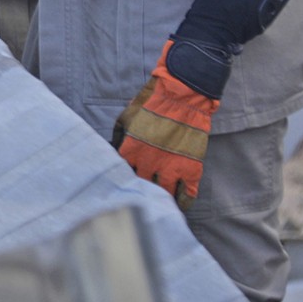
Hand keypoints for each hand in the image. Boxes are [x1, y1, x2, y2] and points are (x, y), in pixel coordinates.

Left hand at [111, 44, 216, 205]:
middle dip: (140, 191)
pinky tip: (181, 205)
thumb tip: (111, 150)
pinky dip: (184, 202)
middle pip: (141, 187)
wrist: (182, 96)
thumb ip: (118, 136)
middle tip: (140, 197)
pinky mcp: (190, 169)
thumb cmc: (151, 103)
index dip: (122, 179)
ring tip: (160, 205)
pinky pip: (187, 194)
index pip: (121, 174)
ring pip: (163, 194)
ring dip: (161, 199)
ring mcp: (171, 168)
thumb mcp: (126, 117)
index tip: (122, 184)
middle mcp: (149, 163)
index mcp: (131, 150)